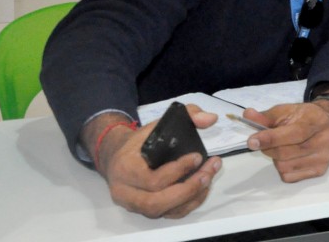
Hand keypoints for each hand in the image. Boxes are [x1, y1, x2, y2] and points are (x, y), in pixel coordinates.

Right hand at [96, 106, 221, 218]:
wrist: (118, 156)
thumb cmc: (140, 142)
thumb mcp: (158, 123)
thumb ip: (187, 114)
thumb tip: (211, 119)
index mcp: (125, 168)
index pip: (151, 180)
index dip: (178, 171)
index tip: (198, 156)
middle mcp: (126, 192)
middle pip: (157, 202)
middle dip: (189, 188)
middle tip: (209, 171)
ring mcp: (135, 204)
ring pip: (164, 211)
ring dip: (192, 196)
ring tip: (209, 177)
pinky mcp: (146, 211)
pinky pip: (169, 214)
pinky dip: (190, 204)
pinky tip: (204, 188)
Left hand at [244, 102, 328, 182]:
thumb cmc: (304, 116)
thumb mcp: (286, 111)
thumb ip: (266, 116)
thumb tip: (247, 115)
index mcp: (316, 121)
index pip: (294, 133)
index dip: (271, 139)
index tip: (252, 141)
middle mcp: (324, 141)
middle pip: (286, 153)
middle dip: (269, 148)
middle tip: (265, 142)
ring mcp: (323, 158)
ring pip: (284, 167)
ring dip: (276, 159)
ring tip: (283, 148)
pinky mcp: (320, 171)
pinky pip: (289, 177)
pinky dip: (283, 169)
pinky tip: (290, 157)